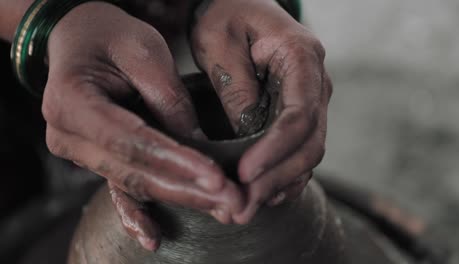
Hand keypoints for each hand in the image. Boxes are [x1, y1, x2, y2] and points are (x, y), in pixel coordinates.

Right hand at [43, 2, 243, 249]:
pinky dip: (137, 214)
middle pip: (134, 172)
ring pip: (134, 184)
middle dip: (187, 189)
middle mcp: (68, 136)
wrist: (80, 37)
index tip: (216, 177)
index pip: (131, 141)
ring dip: (180, 197)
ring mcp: (80, 153)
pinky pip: (119, 188)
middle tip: (232, 201)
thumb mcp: (144, 52)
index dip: (176, 161)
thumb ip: (169, 101)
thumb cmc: (110, 35)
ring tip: (221, 208)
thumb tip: (199, 146)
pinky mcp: (97, 158)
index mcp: (72, 103)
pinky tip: (154, 238)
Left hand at [191, 0, 331, 223]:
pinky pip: (299, 150)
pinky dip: (284, 175)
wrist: (237, 4)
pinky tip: (263, 194)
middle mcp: (315, 82)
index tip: (245, 175)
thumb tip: (247, 140)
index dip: (275, 150)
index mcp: (301, 57)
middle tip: (243, 205)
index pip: (299, 114)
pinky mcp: (297, 112)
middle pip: (309, 141)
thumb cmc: (225, 15)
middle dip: (276, 177)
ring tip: (247, 207)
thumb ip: (237, 90)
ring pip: (308, 152)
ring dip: (279, 183)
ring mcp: (311, 99)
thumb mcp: (220, 45)